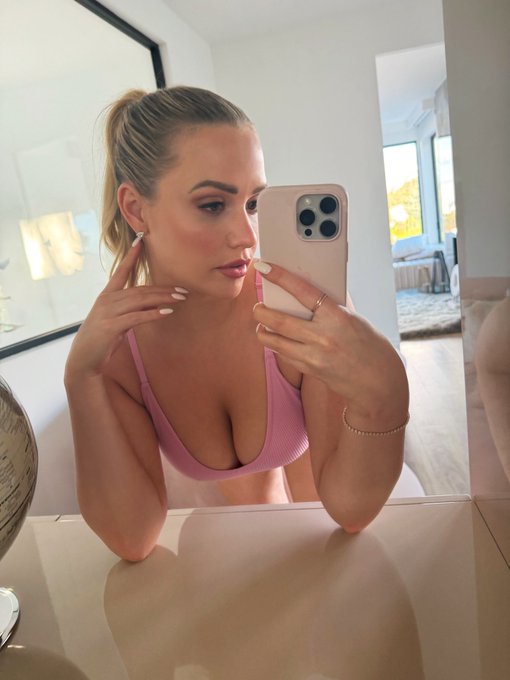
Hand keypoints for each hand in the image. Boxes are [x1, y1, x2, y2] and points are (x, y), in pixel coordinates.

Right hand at [65, 241, 184, 378]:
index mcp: (106, 296)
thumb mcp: (117, 321)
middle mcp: (106, 300)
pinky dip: (153, 313)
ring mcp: (107, 312)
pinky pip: (137, 317)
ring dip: (162, 298)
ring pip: (140, 300)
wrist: (83, 360)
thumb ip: (132, 310)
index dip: (131, 257)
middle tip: (183, 289)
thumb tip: (154, 303)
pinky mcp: (111, 326)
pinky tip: (167, 312)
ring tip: (180, 298)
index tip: (140, 242)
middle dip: (162, 289)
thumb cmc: (101, 341)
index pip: (120, 272)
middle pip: (139, 289)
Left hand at [253, 262, 408, 425]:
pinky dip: (277, 346)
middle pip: (279, 320)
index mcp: (337, 317)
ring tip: (261, 325)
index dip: (281, 276)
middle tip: (258, 306)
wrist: (379, 382)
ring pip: (275, 341)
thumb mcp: (354, 319)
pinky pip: (284, 355)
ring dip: (262, 331)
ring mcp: (315, 356)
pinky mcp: (310, 370)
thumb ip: (331, 306)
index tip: (264, 267)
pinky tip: (277, 341)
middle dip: (261, 311)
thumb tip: (307, 289)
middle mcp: (323, 336)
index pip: (303, 291)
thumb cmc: (370, 346)